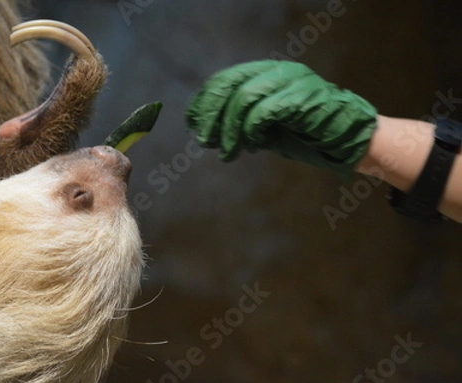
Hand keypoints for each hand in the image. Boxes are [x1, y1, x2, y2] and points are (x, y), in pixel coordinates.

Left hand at [186, 60, 377, 177]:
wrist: (348, 141)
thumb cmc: (306, 134)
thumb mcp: (266, 126)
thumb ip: (241, 123)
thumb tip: (207, 131)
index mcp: (267, 73)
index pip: (225, 79)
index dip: (204, 101)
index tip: (193, 123)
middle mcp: (277, 71)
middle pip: (229, 86)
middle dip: (211, 115)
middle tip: (205, 140)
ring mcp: (291, 81)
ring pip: (243, 99)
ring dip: (229, 130)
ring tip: (227, 152)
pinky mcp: (301, 98)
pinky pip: (263, 112)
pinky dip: (250, 131)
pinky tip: (250, 146)